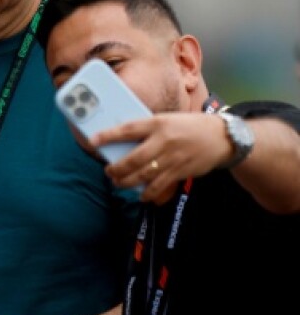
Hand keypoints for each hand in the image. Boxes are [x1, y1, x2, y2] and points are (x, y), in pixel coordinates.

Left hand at [91, 112, 231, 204]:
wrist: (222, 137)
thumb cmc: (190, 127)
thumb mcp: (169, 120)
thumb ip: (149, 129)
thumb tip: (123, 141)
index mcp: (158, 123)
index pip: (128, 129)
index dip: (108, 136)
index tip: (92, 141)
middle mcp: (164, 140)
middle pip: (133, 159)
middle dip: (116, 168)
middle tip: (108, 171)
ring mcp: (172, 158)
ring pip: (143, 175)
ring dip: (126, 181)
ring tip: (117, 182)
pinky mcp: (180, 171)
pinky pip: (158, 186)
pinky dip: (146, 193)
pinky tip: (140, 194)